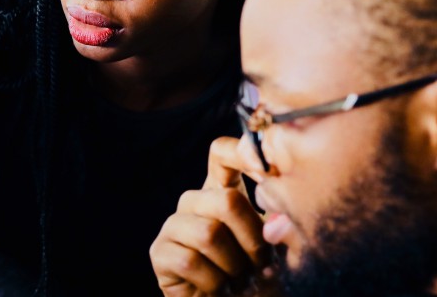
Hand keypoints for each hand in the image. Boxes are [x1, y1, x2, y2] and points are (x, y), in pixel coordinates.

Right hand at [150, 136, 268, 295]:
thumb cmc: (257, 278)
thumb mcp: (276, 248)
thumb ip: (277, 227)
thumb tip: (276, 218)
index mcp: (222, 192)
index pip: (221, 154)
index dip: (240, 154)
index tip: (268, 173)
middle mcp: (195, 203)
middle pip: (225, 199)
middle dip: (253, 239)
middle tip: (262, 265)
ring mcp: (174, 226)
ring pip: (208, 234)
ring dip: (234, 266)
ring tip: (240, 280)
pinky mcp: (160, 253)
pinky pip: (188, 261)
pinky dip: (214, 282)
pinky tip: (219, 289)